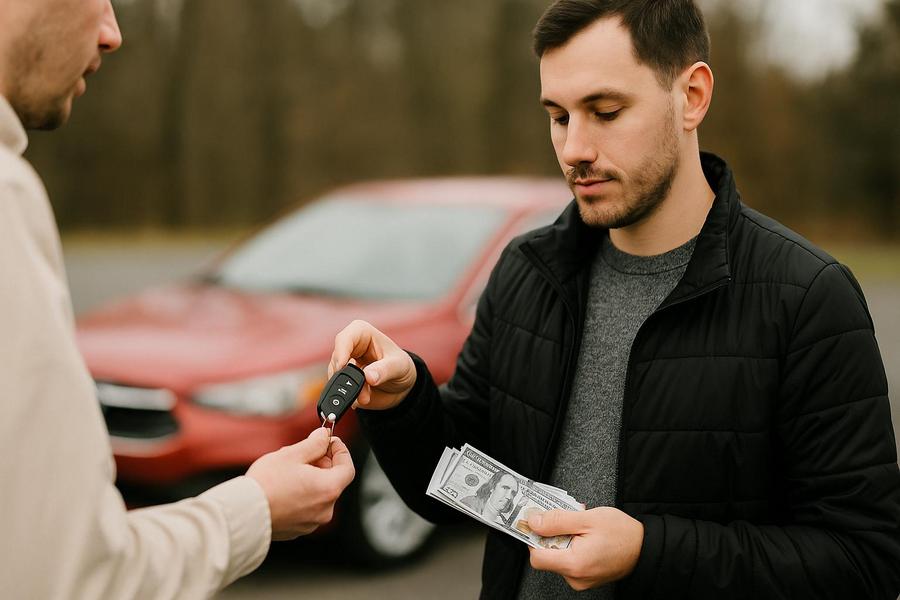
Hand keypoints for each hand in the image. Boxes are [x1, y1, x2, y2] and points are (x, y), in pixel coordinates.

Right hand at [246, 427, 354, 540]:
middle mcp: (325, 509)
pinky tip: (283, 487)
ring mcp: (311, 522)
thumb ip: (314, 443)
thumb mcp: (292, 454)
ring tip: (288, 469)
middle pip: (333, 480)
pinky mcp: (298, 529)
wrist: (243, 513)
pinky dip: (301, 494)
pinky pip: (306, 507)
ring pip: (318, 493)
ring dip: (310, 478)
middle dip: (322, 463)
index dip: (340, 451)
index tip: (330, 442)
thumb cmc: (265, 485)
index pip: (348, 467)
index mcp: (328, 489)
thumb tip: (324, 436)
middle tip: (304, 452)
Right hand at [329, 320, 416, 410]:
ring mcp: (345, 366)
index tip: (342, 366)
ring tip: (365, 398)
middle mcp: (349, 348)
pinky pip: (339, 390)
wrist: (401, 386)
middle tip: (357, 390)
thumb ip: (384, 370)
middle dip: (344, 376)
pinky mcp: (344, 381)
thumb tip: (368, 376)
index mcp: (362, 334)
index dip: (341, 351)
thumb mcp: (399, 366)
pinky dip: (349, 397)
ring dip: (349, 389)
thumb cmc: (401, 366)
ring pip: (336, 377)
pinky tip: (361, 400)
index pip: (344, 338)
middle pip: (336, 359)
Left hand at [527, 507, 643, 590]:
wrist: (646, 547)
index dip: (534, 538)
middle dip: (553, 534)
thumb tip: (533, 522)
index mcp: (574, 564)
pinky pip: (570, 561)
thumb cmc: (622, 533)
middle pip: (547, 556)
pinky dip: (573, 546)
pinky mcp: (586, 578)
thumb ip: (557, 520)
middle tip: (568, 519)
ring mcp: (581, 580)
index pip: (536, 557)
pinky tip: (585, 536)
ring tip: (582, 526)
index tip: (538, 522)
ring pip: (559, 557)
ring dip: (564, 538)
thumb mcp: (587, 518)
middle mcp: (576, 577)